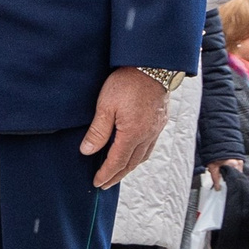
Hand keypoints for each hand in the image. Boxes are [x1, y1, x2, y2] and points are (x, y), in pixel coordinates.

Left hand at [81, 66, 171, 187]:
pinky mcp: (160, 121)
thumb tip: (87, 151)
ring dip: (129, 168)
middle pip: (131, 164)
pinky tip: (134, 153)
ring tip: (118, 172)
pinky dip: (140, 156)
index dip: (106, 174)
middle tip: (105, 184)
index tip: (97, 183)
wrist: (152, 65)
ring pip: (142, 157)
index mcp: (133, 134)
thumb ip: (98, 131)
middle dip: (117, 176)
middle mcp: (147, 136)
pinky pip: (150, 146)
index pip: (117, 162)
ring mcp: (156, 129)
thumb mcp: (106, 105)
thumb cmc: (127, 81)